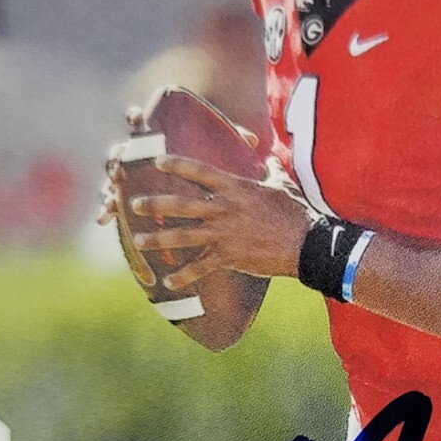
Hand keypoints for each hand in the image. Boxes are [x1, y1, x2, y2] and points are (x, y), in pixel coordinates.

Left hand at [130, 155, 312, 284]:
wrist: (307, 245)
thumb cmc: (296, 212)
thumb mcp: (282, 185)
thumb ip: (270, 170)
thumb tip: (271, 157)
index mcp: (235, 188)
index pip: (200, 172)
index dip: (177, 165)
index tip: (158, 162)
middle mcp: (224, 209)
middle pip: (181, 205)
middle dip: (154, 205)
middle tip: (133, 204)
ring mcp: (224, 234)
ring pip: (182, 236)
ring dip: (158, 240)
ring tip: (138, 242)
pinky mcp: (229, 257)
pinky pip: (200, 267)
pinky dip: (183, 276)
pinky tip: (167, 282)